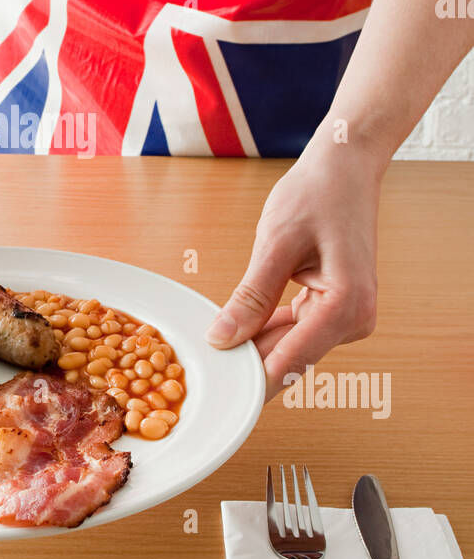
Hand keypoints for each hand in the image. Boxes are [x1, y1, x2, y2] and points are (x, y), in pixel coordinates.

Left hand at [205, 132, 384, 400]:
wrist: (346, 168)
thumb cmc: (317, 193)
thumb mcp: (276, 244)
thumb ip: (251, 296)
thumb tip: (223, 339)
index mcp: (347, 305)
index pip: (289, 360)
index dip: (247, 377)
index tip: (213, 391)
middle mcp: (356, 319)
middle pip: (290, 357)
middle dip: (247, 362)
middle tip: (202, 368)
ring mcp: (350, 317)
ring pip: (291, 347)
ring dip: (255, 345)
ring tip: (214, 343)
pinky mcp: (338, 309)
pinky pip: (297, 331)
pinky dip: (267, 329)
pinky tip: (238, 326)